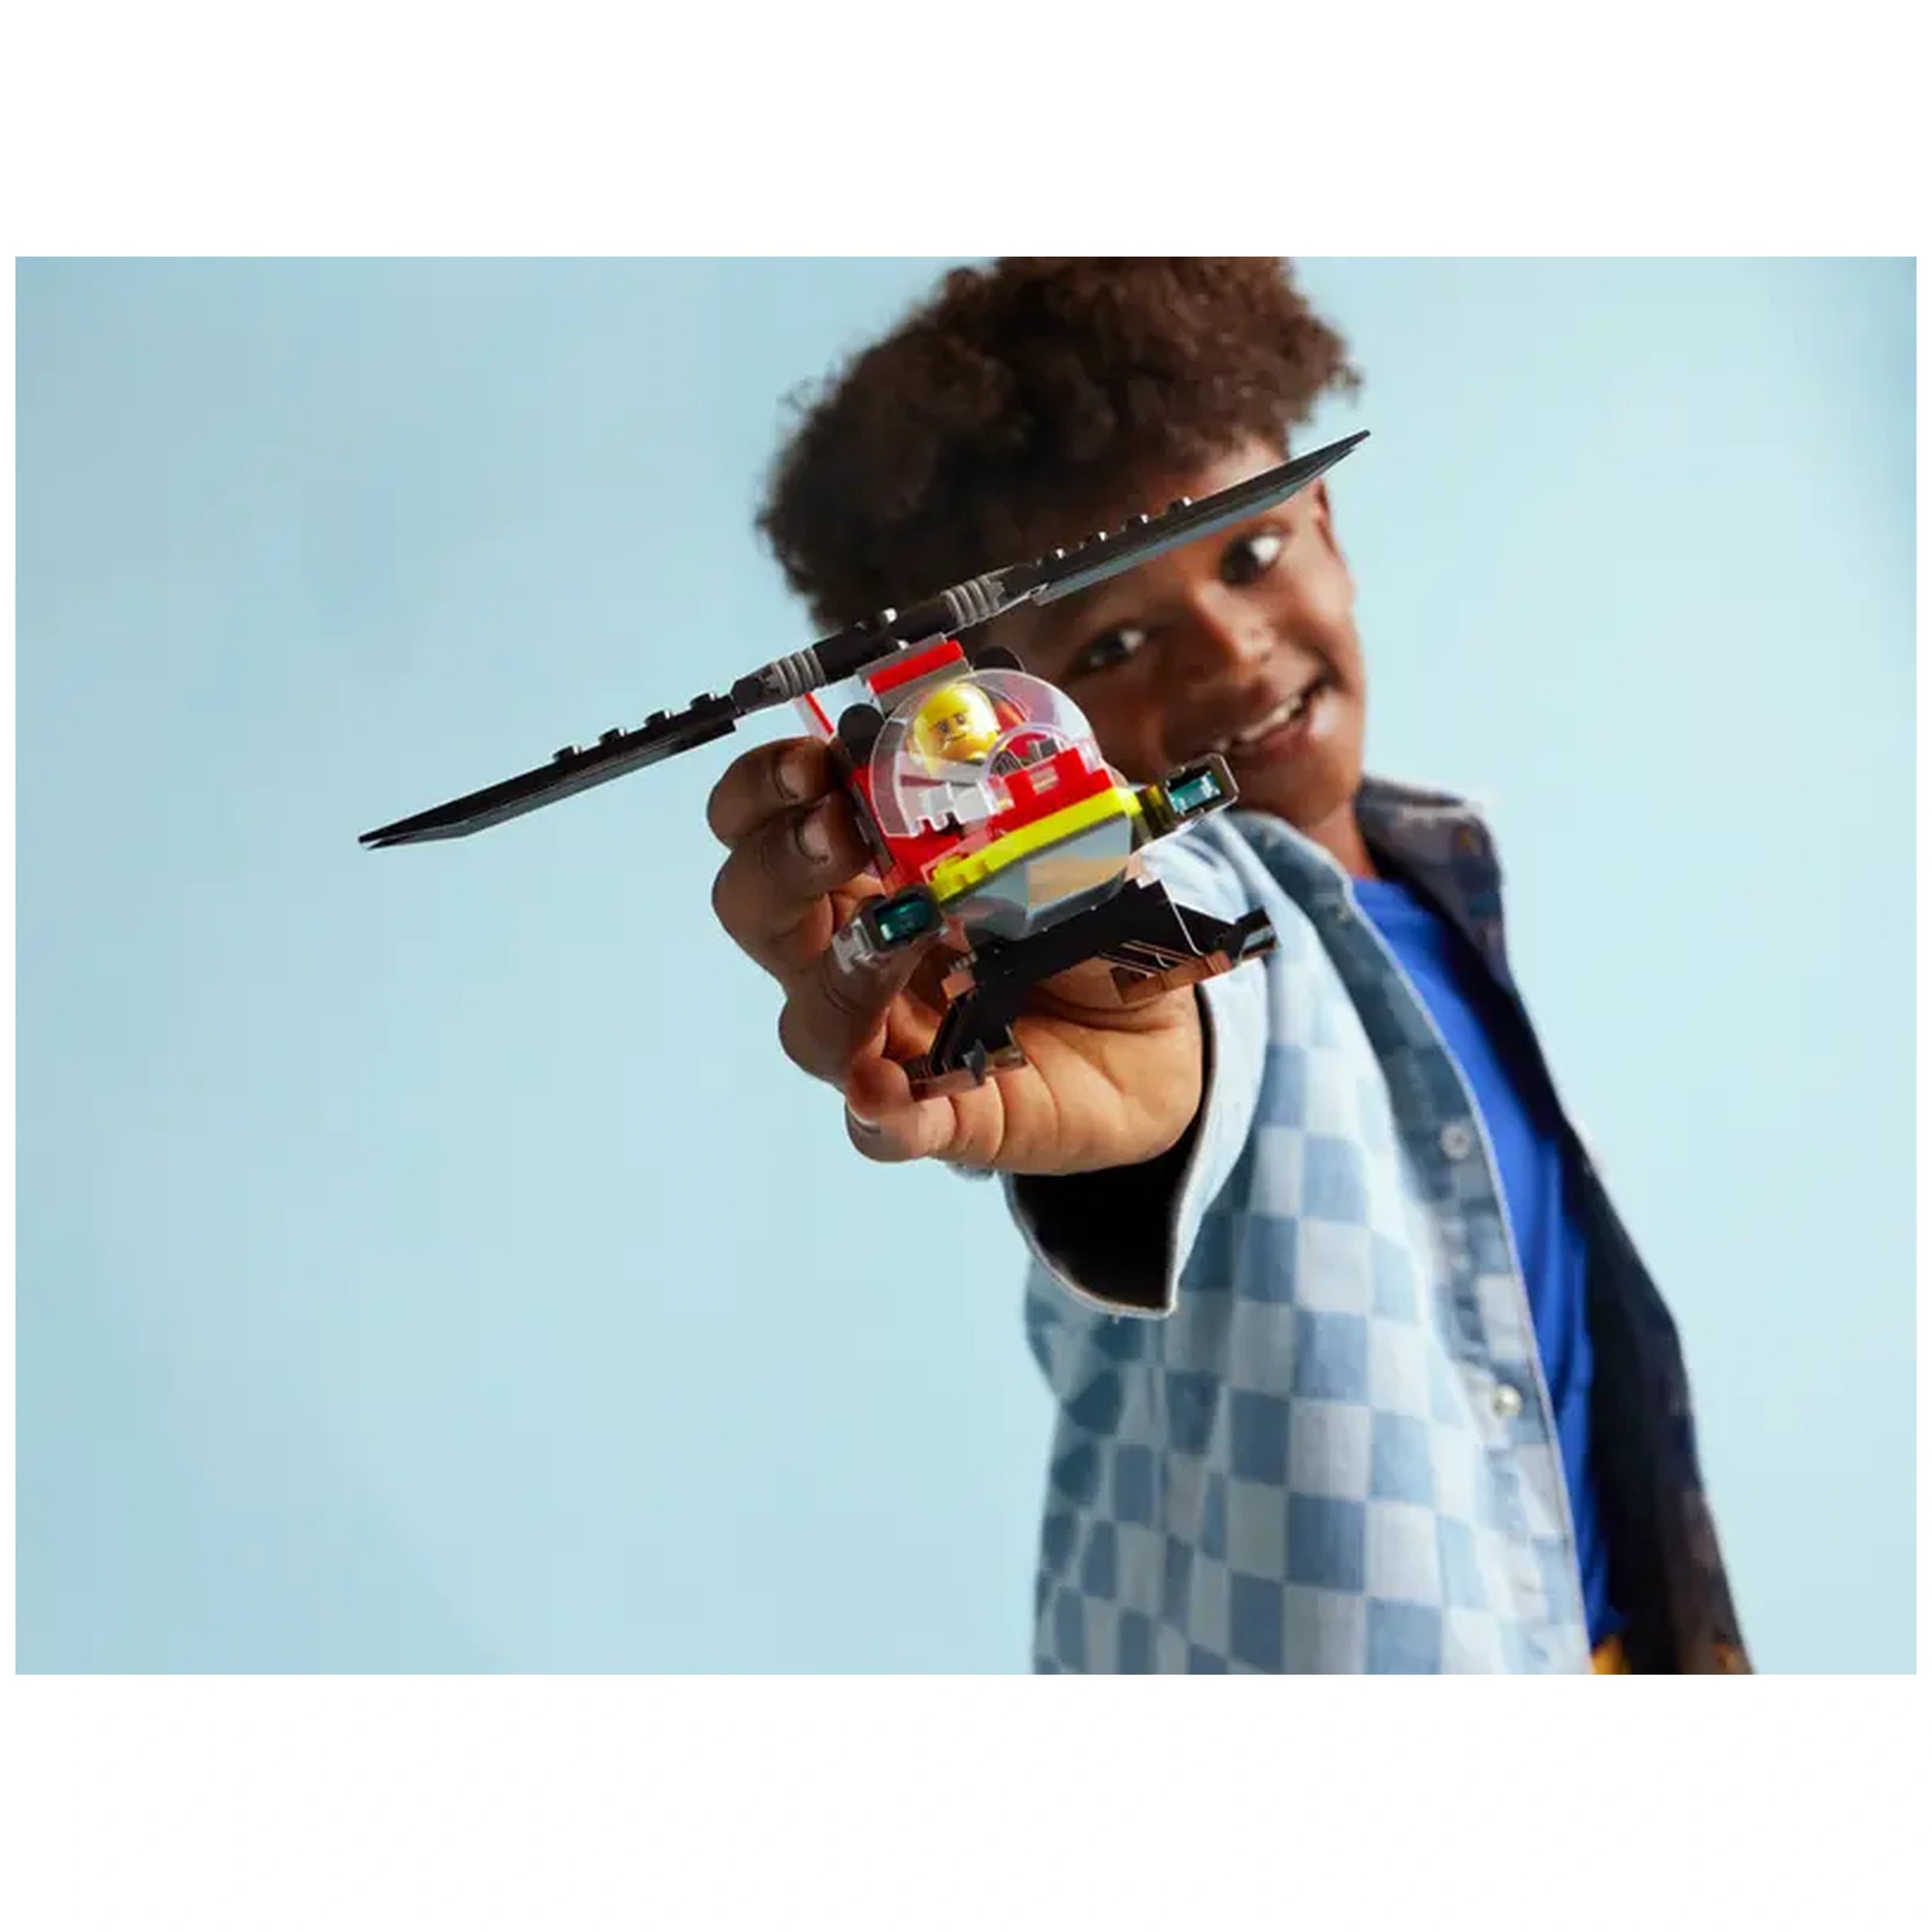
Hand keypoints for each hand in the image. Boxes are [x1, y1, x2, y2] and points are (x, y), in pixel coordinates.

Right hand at [705, 737, 1203, 1174]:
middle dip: (783, 863)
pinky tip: (891, 1093)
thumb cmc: (1089, 918)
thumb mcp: (1078, 834)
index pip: (765, 817)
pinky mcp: (935, 1117)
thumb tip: (1005, 740)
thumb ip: (1039, 792)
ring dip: (844, 971)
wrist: (1162, 1032)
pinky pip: (880, 1128)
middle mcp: (849, 950)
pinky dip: (882, 1113)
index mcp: (866, 864)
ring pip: (808, 1021)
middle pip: (753, 909)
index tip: (817, 766)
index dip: (768, 788)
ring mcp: (885, 1038)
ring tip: (906, 932)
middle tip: (841, 834)